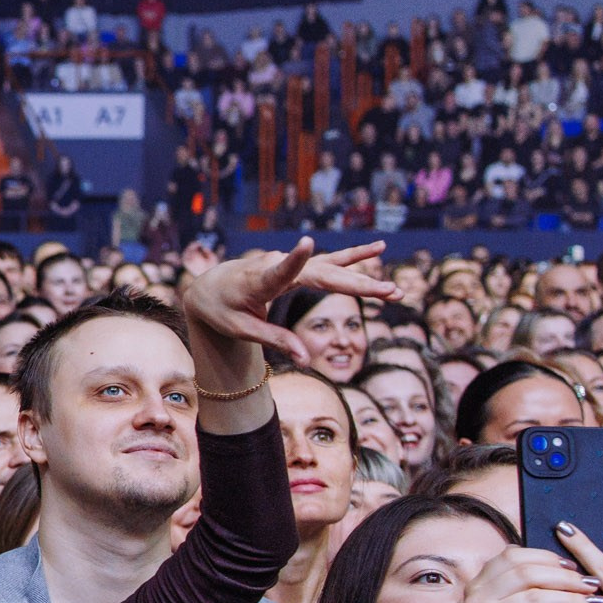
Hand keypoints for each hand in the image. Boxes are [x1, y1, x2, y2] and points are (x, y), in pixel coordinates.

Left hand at [176, 238, 396, 365]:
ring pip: (330, 268)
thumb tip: (305, 359)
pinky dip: (352, 257)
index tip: (307, 243)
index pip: (279, 272)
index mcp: (257, 283)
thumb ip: (274, 340)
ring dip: (362, 277)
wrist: (209, 287)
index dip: (293, 260)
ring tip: (393, 289)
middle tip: (390, 293)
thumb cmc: (222, 311)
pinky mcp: (296, 265)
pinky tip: (378, 247)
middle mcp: (275, 266)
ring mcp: (287, 262)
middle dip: (356, 284)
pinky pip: (328, 261)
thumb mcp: (241, 330)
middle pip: (321, 275)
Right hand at [451, 547, 601, 602]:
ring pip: (535, 596)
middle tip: (591, 585)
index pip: (511, 556)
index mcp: (477, 586)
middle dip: (564, 577)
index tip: (573, 567)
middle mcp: (475, 598)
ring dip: (571, 599)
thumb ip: (519, 591)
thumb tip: (555, 566)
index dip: (545, 557)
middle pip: (525, 572)